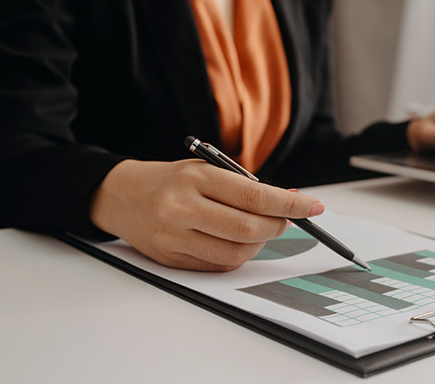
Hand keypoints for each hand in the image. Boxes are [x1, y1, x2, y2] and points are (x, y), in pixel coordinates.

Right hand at [90, 160, 323, 271]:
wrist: (121, 196)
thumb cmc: (173, 180)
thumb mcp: (207, 170)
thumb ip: (246, 186)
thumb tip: (293, 201)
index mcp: (195, 179)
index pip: (255, 196)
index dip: (290, 204)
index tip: (313, 206)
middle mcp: (181, 208)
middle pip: (248, 229)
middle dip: (277, 226)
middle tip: (286, 219)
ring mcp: (173, 237)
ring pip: (237, 252)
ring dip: (260, 243)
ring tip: (260, 228)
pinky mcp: (170, 259)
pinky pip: (219, 265)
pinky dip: (239, 255)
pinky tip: (238, 241)